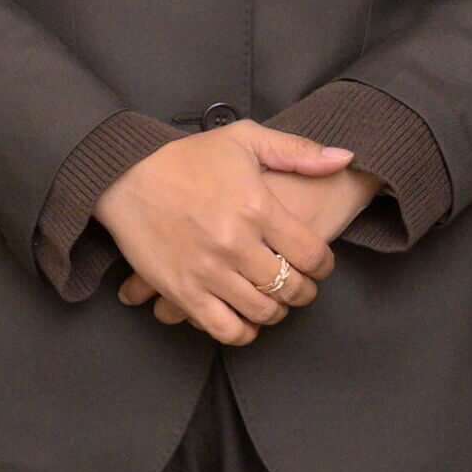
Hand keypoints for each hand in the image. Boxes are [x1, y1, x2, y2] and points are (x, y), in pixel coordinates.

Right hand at [120, 163, 381, 319]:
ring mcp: (209, 271)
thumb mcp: (245, 139)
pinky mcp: (183, 292)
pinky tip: (247, 320)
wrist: (126, 176)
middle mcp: (236, 243)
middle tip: (300, 286)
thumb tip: (345, 158)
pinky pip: (225, 329)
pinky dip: (243, 332)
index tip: (320, 265)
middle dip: (304, 291)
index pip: (311, 254)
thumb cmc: (188, 157)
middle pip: (290, 287)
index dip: (324, 266)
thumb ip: (298, 150)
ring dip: (277, 312)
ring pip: (263, 312)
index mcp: (257, 206)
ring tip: (275, 301)